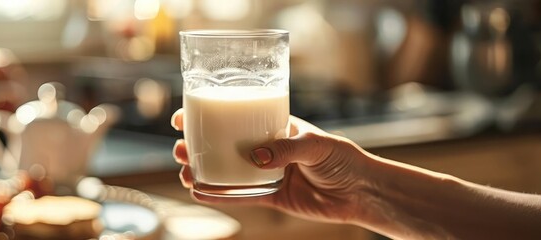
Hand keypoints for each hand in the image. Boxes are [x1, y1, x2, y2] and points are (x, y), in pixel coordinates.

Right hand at [171, 109, 372, 223]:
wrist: (361, 192)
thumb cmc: (344, 159)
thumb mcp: (316, 145)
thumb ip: (286, 150)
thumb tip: (254, 158)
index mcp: (274, 126)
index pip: (236, 115)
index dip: (209, 113)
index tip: (185, 115)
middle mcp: (266, 148)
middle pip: (222, 144)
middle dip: (196, 145)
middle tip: (179, 147)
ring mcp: (266, 172)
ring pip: (225, 170)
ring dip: (201, 170)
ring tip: (184, 171)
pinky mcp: (271, 196)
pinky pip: (240, 196)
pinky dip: (219, 195)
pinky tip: (199, 192)